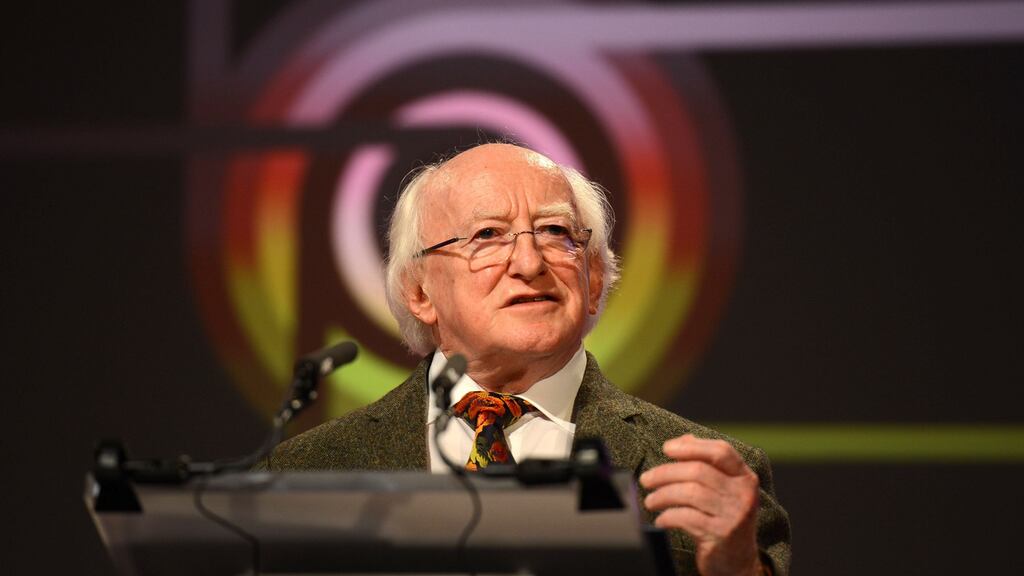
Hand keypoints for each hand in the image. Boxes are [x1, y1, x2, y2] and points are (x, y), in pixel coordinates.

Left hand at [639, 434, 762, 575]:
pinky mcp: (721, 534)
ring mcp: (734, 514)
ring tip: (650, 501)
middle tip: (647, 479)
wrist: (739, 563)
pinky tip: (661, 519)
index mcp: (745, 478)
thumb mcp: (723, 491)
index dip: (691, 447)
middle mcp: (743, 494)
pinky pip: (687, 518)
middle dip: (666, 473)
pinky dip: (668, 516)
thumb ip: (707, 464)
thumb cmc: (724, 520)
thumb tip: (683, 439)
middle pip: (698, 471)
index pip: (721, 451)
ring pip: (690, 493)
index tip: (667, 448)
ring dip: (663, 495)